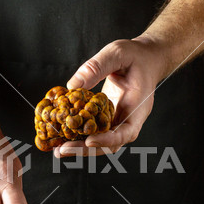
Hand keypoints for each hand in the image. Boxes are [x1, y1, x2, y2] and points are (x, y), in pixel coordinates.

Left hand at [54, 37, 164, 156]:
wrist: (145, 58)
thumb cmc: (136, 55)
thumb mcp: (117, 53)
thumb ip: (96, 67)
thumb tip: (72, 85)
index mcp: (138, 107)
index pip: (126, 132)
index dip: (108, 140)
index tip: (89, 141)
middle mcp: (129, 119)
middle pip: (110, 144)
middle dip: (86, 149)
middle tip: (62, 150)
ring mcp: (118, 120)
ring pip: (101, 142)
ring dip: (80, 147)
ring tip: (58, 149)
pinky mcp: (108, 118)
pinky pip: (94, 131)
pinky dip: (79, 135)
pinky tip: (62, 136)